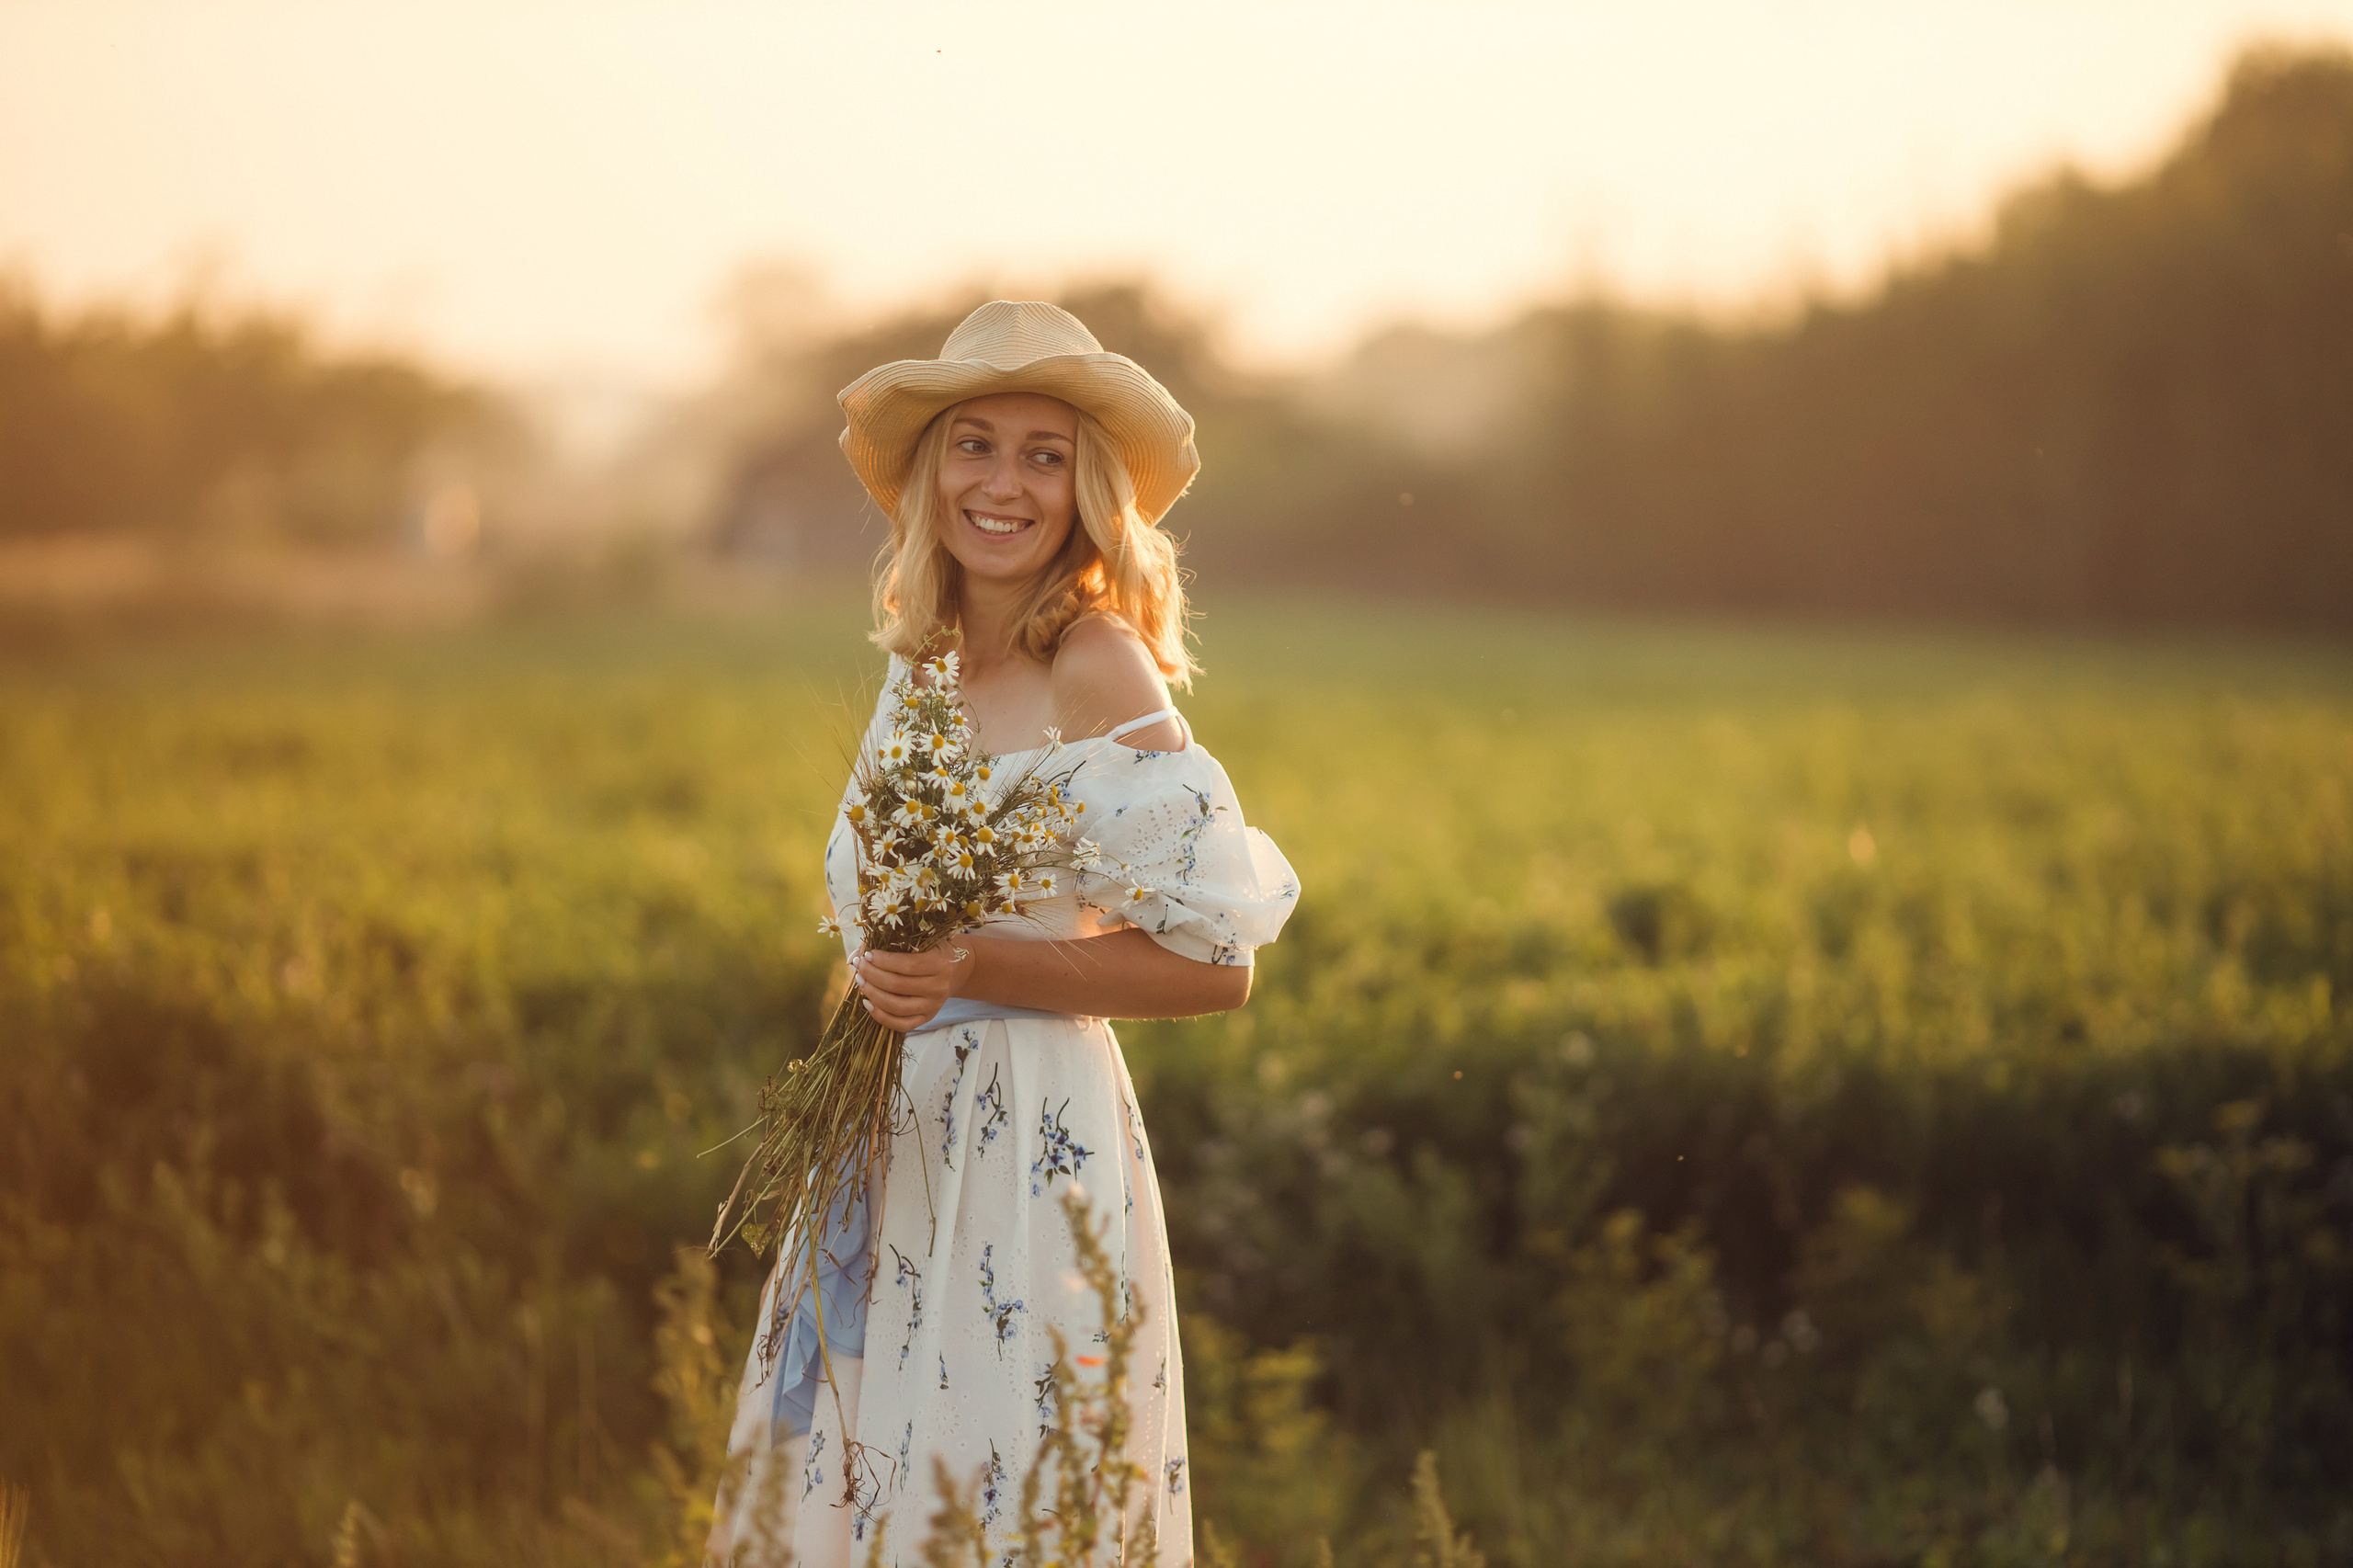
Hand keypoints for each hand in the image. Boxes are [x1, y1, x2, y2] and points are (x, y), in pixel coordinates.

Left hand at [851, 943, 965, 1031]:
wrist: (957, 969)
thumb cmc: (934, 950)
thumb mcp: (923, 940)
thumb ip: (895, 943)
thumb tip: (858, 953)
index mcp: (941, 964)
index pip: (908, 965)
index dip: (883, 961)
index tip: (867, 954)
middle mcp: (939, 987)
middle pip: (898, 986)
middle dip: (872, 975)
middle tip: (859, 965)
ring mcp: (933, 1006)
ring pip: (896, 1007)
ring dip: (872, 994)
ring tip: (860, 981)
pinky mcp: (927, 1018)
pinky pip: (901, 1024)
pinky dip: (880, 1016)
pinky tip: (868, 1002)